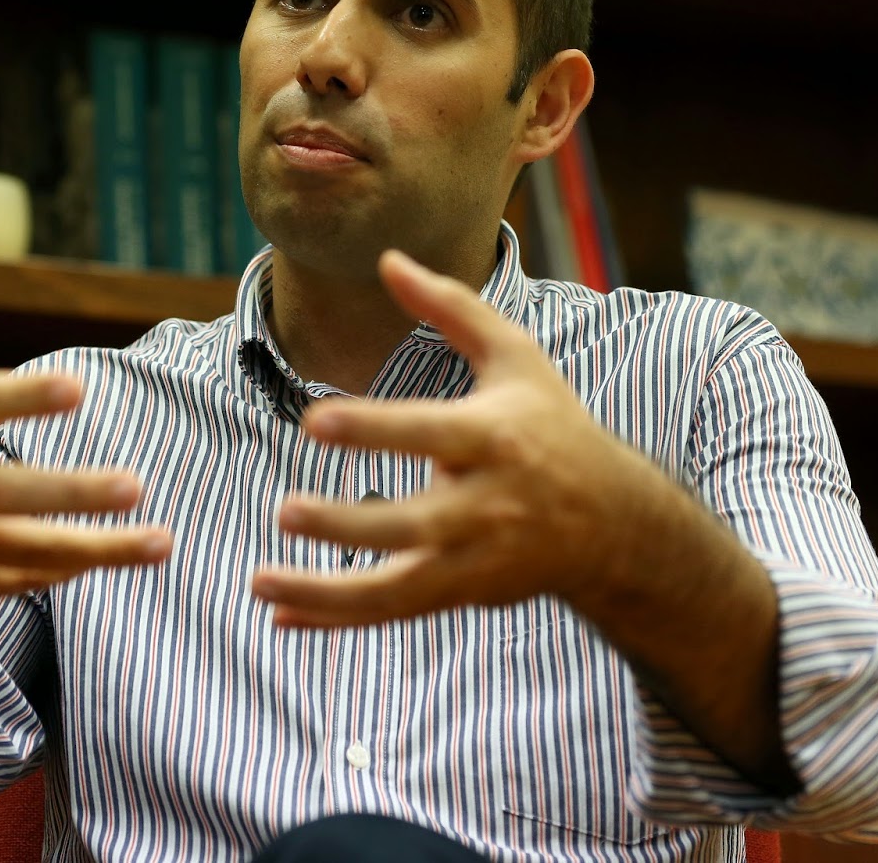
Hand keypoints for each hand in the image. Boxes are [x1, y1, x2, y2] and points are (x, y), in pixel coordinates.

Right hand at [0, 221, 171, 624]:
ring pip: (26, 549)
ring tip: (162, 541)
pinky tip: (120, 554)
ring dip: (97, 549)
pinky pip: (23, 579)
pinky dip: (69, 569)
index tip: (78, 386)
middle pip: (4, 492)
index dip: (23, 398)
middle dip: (70, 491)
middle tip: (134, 483)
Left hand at [251, 249, 647, 627]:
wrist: (616, 524)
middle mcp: (488, 506)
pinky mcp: (465, 593)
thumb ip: (452, 307)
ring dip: (327, 592)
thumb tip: (388, 258)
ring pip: (397, 587)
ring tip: (261, 581)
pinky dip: (338, 619)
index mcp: (496, 439)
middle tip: (286, 510)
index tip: (314, 421)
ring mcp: (476, 559)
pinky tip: (282, 615)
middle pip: (412, 524)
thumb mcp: (517, 356)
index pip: (429, 434)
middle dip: (348, 524)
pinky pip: (395, 612)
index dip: (374, 430)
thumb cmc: (552, 426)